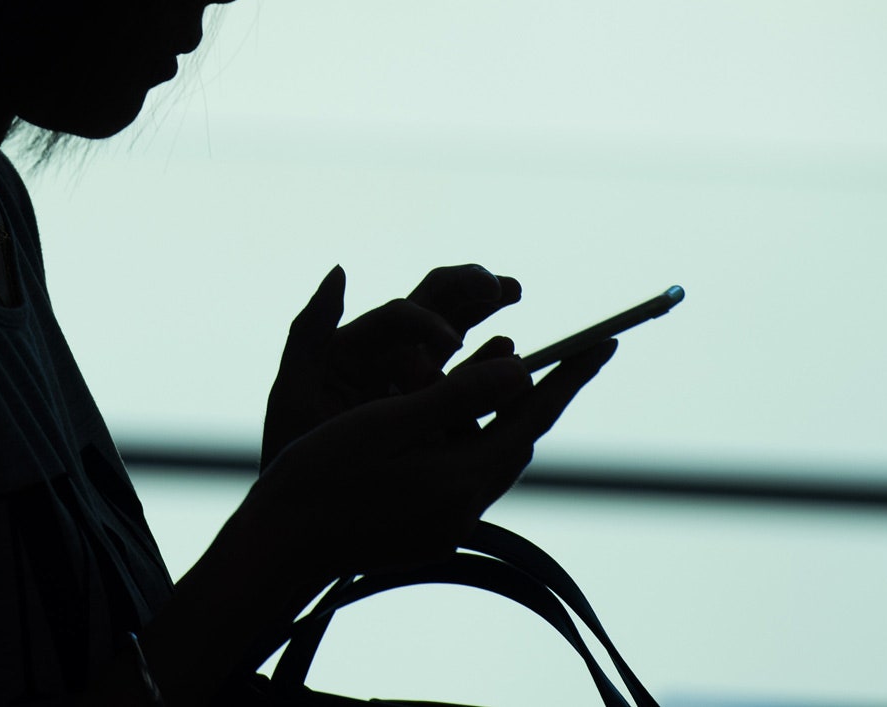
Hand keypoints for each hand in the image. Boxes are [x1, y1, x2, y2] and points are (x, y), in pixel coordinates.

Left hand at [262, 263, 521, 468]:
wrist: (305, 514)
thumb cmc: (292, 447)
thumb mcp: (295, 392)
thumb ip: (309, 331)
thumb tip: (339, 270)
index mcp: (356, 345)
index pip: (399, 316)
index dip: (426, 321)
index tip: (450, 341)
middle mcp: (387, 354)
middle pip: (435, 305)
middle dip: (470, 288)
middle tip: (505, 287)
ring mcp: (416, 383)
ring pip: (460, 334)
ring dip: (487, 311)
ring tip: (513, 292)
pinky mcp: (437, 415)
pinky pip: (470, 385)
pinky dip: (492, 367)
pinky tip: (512, 357)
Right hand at [262, 335, 613, 581]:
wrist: (281, 543)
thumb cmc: (328, 471)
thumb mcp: (393, 420)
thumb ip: (459, 395)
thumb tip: (522, 370)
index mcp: (464, 478)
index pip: (535, 418)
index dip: (571, 377)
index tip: (604, 343)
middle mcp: (465, 506)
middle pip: (517, 438)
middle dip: (532, 391)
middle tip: (552, 350)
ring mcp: (445, 522)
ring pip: (488, 453)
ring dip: (494, 408)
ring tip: (500, 360)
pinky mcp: (424, 528)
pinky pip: (461, 470)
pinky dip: (466, 432)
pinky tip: (447, 411)